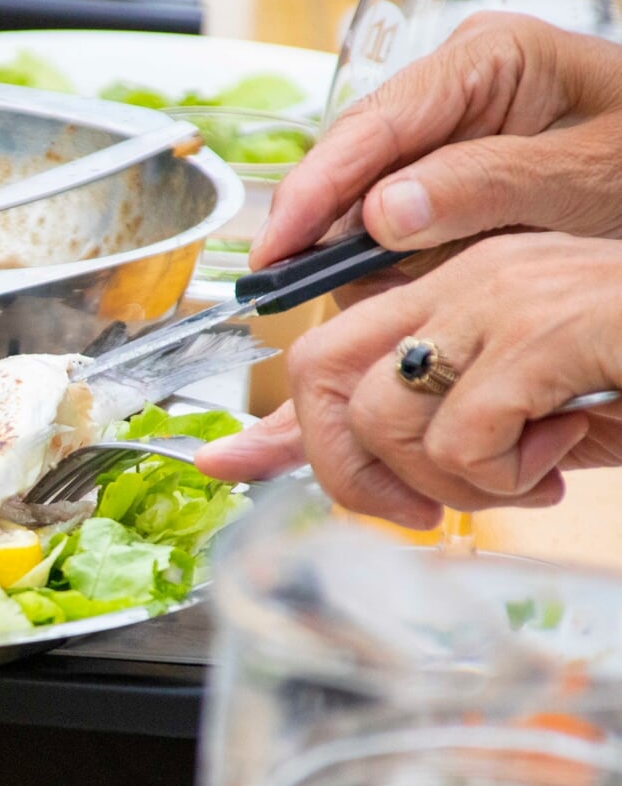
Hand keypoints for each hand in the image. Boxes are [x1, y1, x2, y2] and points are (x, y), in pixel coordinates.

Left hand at [198, 233, 621, 527]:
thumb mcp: (511, 418)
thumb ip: (419, 435)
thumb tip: (297, 466)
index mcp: (446, 292)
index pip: (321, 352)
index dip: (269, 423)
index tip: (223, 462)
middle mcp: (460, 277)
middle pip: (319, 374)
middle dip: (347, 467)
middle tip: (422, 508)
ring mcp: (501, 292)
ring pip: (383, 412)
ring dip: (446, 475)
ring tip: (526, 465)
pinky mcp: (548, 326)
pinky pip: (463, 432)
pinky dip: (502, 472)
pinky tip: (562, 452)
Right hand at [251, 13, 621, 302]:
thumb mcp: (586, 175)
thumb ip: (484, 186)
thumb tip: (382, 215)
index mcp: (485, 63)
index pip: (371, 127)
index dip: (312, 192)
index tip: (274, 251)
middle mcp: (450, 96)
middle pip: (352, 167)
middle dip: (329, 234)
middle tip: (308, 297)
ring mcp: (444, 140)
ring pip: (364, 206)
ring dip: (365, 262)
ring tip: (391, 307)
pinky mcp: (446, 185)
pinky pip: (393, 231)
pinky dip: (395, 272)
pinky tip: (413, 299)